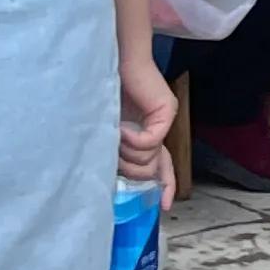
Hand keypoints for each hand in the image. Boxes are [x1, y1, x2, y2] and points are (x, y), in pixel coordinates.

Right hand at [119, 53, 175, 195]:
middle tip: (115, 155)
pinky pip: (149, 143)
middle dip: (130, 171)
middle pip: (151, 170)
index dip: (164, 187)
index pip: (162, 167)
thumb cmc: (104, 94)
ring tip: (115, 135)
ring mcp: (164, 121)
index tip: (164, 208)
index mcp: (147, 135)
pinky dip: (131, 141)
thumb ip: (117, 152)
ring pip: (149, 160)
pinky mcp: (165, 112)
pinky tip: (120, 128)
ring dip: (126, 155)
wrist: (113, 61)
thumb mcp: (108, 132)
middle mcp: (159, 130)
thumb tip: (117, 180)